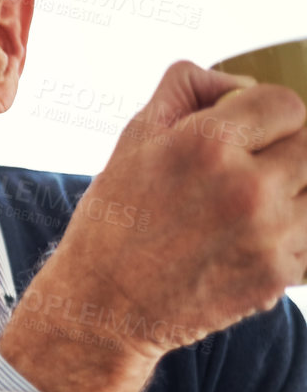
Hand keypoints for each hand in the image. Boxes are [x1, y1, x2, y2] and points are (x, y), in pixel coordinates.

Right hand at [33, 61, 306, 364]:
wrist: (103, 308)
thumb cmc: (114, 223)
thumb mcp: (131, 141)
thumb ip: (185, 89)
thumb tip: (240, 82)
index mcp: (206, 145)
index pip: (286, 104)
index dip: (267, 114)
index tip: (248, 134)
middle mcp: (246, 187)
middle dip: (283, 152)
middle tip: (248, 173)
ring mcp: (268, 234)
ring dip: (290, 196)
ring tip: (245, 212)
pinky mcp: (278, 275)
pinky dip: (287, 239)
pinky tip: (245, 245)